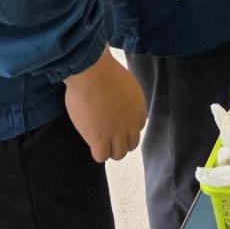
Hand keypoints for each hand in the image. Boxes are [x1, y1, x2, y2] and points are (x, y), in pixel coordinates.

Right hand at [64, 48, 145, 162]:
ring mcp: (116, 132)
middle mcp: (131, 123)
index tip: (114, 122)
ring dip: (109, 149)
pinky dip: (97, 153)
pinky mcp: (99, 138)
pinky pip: (101, 157)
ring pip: (118, 154)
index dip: (125, 127)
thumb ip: (125, 98)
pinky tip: (90, 142)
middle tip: (106, 134)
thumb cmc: (104, 71)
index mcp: (139, 109)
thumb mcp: (125, 84)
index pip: (137, 128)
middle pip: (131, 144)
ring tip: (98, 140)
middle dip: (120, 142)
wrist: (92, 72)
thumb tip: (118, 102)